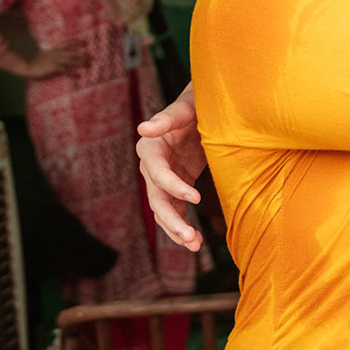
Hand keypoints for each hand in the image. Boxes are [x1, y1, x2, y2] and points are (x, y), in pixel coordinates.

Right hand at [27, 41, 84, 78]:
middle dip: (81, 53)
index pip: (66, 43)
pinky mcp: (53, 68)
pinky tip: (78, 76)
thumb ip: (52, 52)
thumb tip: (58, 52)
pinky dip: (72, 73)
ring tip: (88, 64)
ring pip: (70, 60)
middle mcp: (56, 53)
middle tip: (90, 55)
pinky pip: (65, 70)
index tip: (84, 41)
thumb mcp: (45, 54)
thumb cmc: (37, 62)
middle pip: (71, 52)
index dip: (76, 42)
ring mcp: (55, 60)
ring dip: (80, 62)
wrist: (28, 67)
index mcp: (53, 49)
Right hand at [136, 86, 206, 251]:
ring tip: (194, 245)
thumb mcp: (185, 108)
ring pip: (164, 210)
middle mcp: (152, 166)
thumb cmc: (196, 104)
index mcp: (151, 147)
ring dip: (176, 229)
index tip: (196, 198)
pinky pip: (175, 210)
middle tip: (190, 237)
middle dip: (172, 220)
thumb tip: (143, 128)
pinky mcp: (176, 186)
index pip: (157, 172)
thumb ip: (167, 118)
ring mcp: (163, 179)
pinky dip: (182, 226)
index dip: (174, 186)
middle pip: (157, 198)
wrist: (207, 108)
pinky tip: (195, 242)